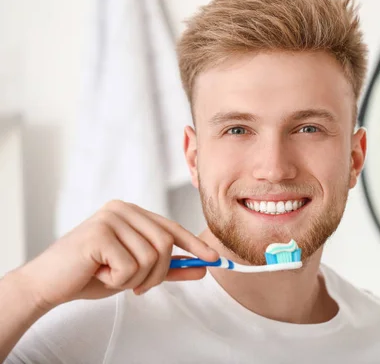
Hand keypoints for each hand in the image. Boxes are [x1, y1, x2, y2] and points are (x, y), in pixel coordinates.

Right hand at [10, 200, 218, 310]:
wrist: (48, 284)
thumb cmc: (91, 274)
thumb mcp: (136, 271)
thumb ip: (168, 268)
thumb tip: (203, 268)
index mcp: (131, 212)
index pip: (171, 227)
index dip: (194, 245)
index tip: (214, 259)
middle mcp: (122, 209)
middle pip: (165, 243)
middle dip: (158, 273)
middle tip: (138, 286)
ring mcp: (110, 218)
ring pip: (151, 257)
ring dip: (135, 279)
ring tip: (112, 277)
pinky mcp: (99, 233)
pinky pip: (130, 267)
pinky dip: (119, 281)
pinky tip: (99, 274)